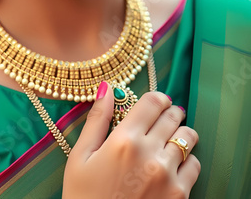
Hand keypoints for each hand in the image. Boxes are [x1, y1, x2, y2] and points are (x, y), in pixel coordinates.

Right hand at [63, 83, 199, 198]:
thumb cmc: (84, 197)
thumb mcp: (80, 157)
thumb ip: (96, 120)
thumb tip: (107, 88)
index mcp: (124, 140)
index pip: (153, 102)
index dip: (157, 98)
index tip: (156, 102)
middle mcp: (149, 153)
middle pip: (172, 116)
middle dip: (169, 112)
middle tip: (164, 117)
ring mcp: (167, 175)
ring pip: (187, 137)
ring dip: (180, 133)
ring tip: (169, 139)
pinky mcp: (179, 195)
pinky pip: (194, 164)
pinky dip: (187, 160)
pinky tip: (172, 164)